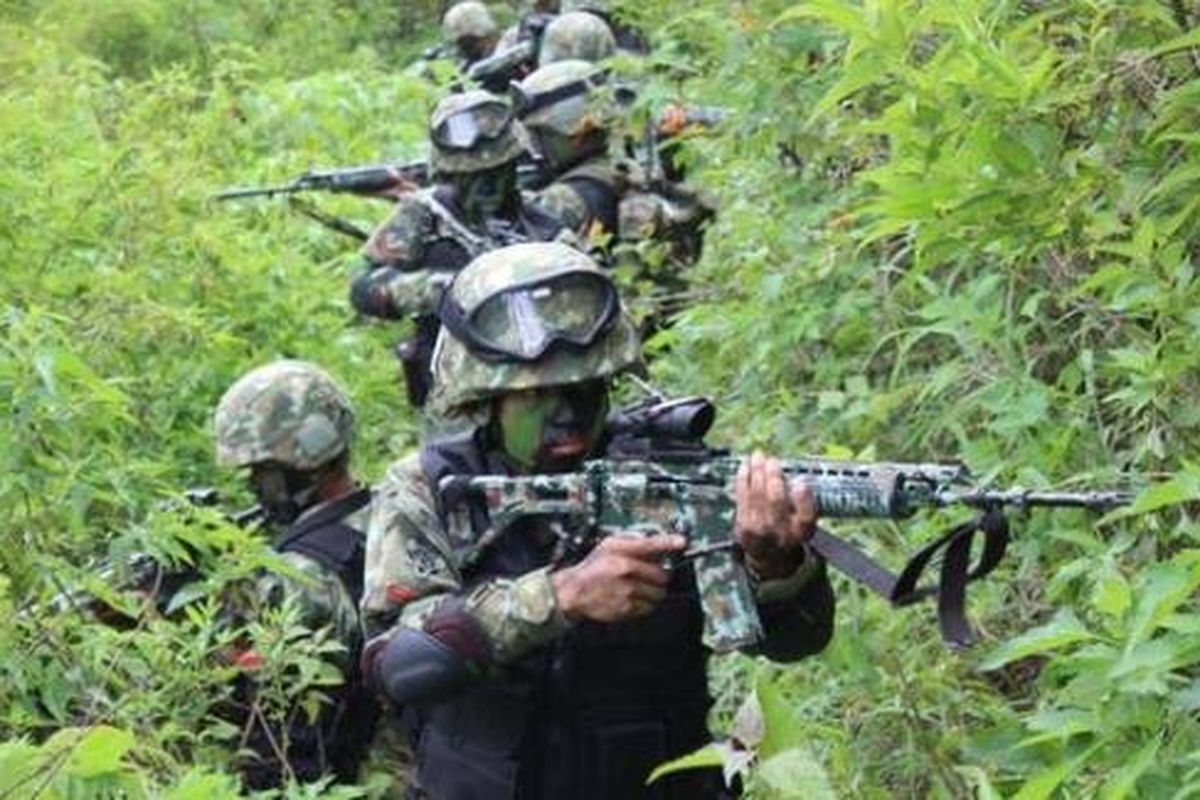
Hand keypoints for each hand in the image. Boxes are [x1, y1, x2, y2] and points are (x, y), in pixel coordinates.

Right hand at [552, 534, 685, 622]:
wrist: (574, 592)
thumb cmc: (593, 568)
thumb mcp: (610, 546)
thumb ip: (634, 544)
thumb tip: (659, 546)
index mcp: (621, 551)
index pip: (652, 544)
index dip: (670, 543)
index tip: (682, 542)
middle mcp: (625, 569)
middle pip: (662, 574)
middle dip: (660, 576)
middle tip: (650, 576)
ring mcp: (627, 590)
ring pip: (659, 593)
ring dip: (654, 592)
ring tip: (640, 588)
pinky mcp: (627, 608)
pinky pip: (649, 607)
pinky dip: (645, 604)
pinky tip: (633, 598)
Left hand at [735, 451, 816, 580]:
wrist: (769, 557)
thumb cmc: (790, 532)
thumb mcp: (806, 523)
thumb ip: (805, 504)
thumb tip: (800, 483)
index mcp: (800, 533)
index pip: (805, 518)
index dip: (804, 500)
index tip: (802, 483)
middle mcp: (779, 533)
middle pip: (775, 500)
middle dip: (772, 476)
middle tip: (771, 459)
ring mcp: (759, 530)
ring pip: (757, 495)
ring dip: (756, 472)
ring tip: (757, 456)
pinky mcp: (742, 525)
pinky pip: (742, 497)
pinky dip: (743, 479)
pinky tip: (745, 467)